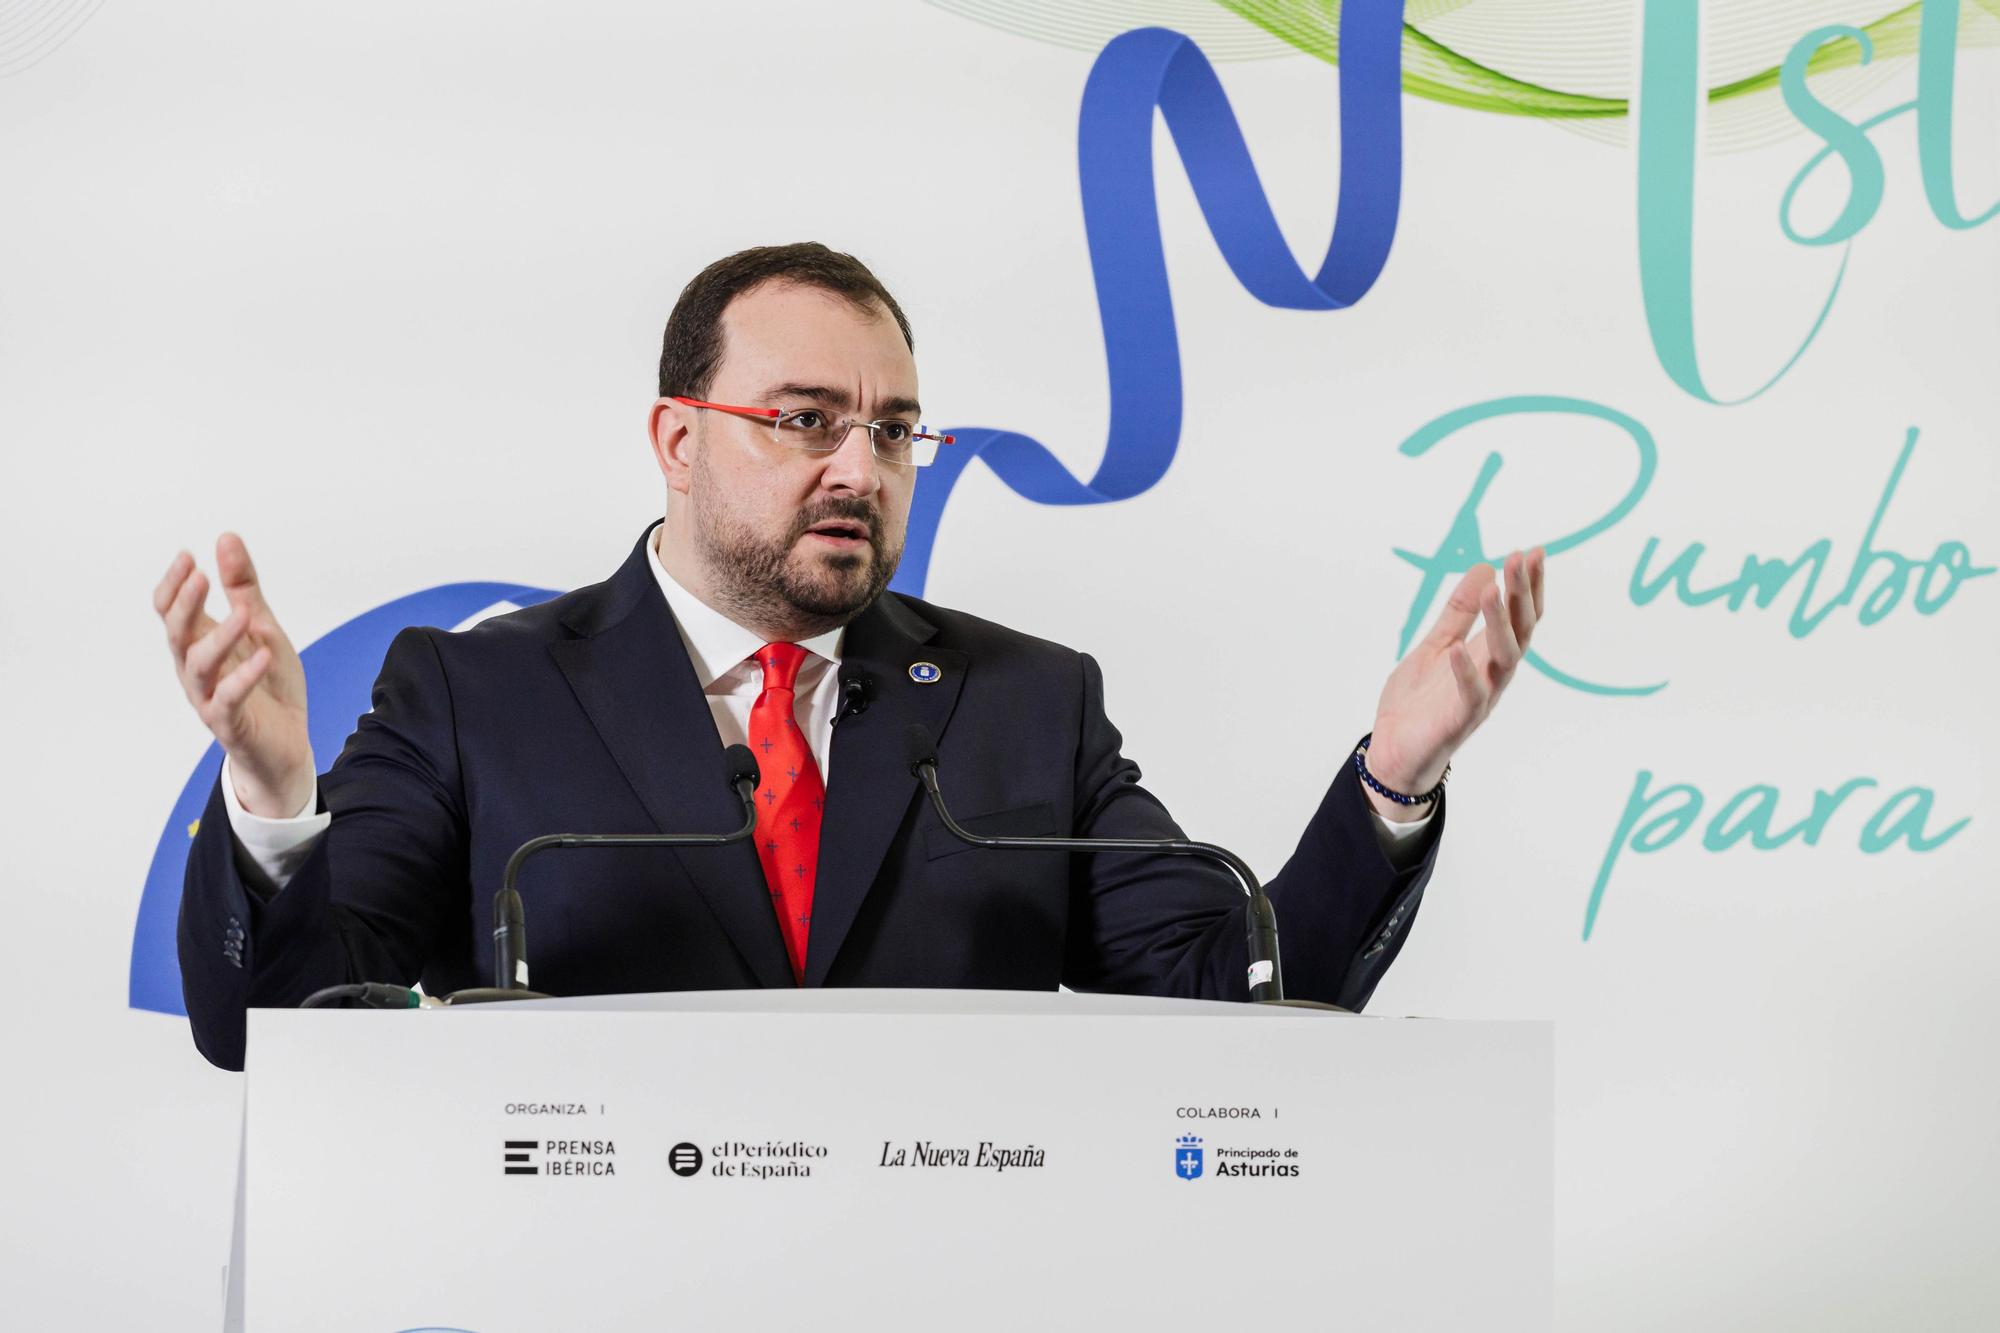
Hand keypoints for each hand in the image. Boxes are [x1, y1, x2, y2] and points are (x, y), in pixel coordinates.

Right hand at [155, 534, 313, 817]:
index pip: (171, 612)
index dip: (174, 585)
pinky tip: (263, 656)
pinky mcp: (230, 723)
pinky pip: (229, 699)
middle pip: (177, 634)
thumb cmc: (267, 684)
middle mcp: (197, 670)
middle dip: (185, 604)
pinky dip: (244, 677)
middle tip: (199, 575)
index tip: (188, 556)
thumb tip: (226, 538)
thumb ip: (244, 588)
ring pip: (199, 665)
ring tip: (242, 613)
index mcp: (200, 644)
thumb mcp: (262, 627)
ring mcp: (210, 697)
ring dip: (218, 637)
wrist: (286, 744)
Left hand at [1363, 548, 1544, 821]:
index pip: (1519, 616)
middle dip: (1521, 594)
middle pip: (1520, 630)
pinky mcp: (1459, 721)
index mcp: (1488, 655)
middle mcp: (1493, 674)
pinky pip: (1470, 695)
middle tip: (1522, 558)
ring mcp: (1481, 697)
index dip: (1528, 585)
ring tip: (1493, 590)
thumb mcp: (1435, 645)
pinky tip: (1458, 648)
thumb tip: (1483, 568)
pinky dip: (1465, 672)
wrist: (1394, 751)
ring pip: (1503, 658)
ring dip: (1500, 624)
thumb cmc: (1419, 702)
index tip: (1533, 551)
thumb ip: (1457, 613)